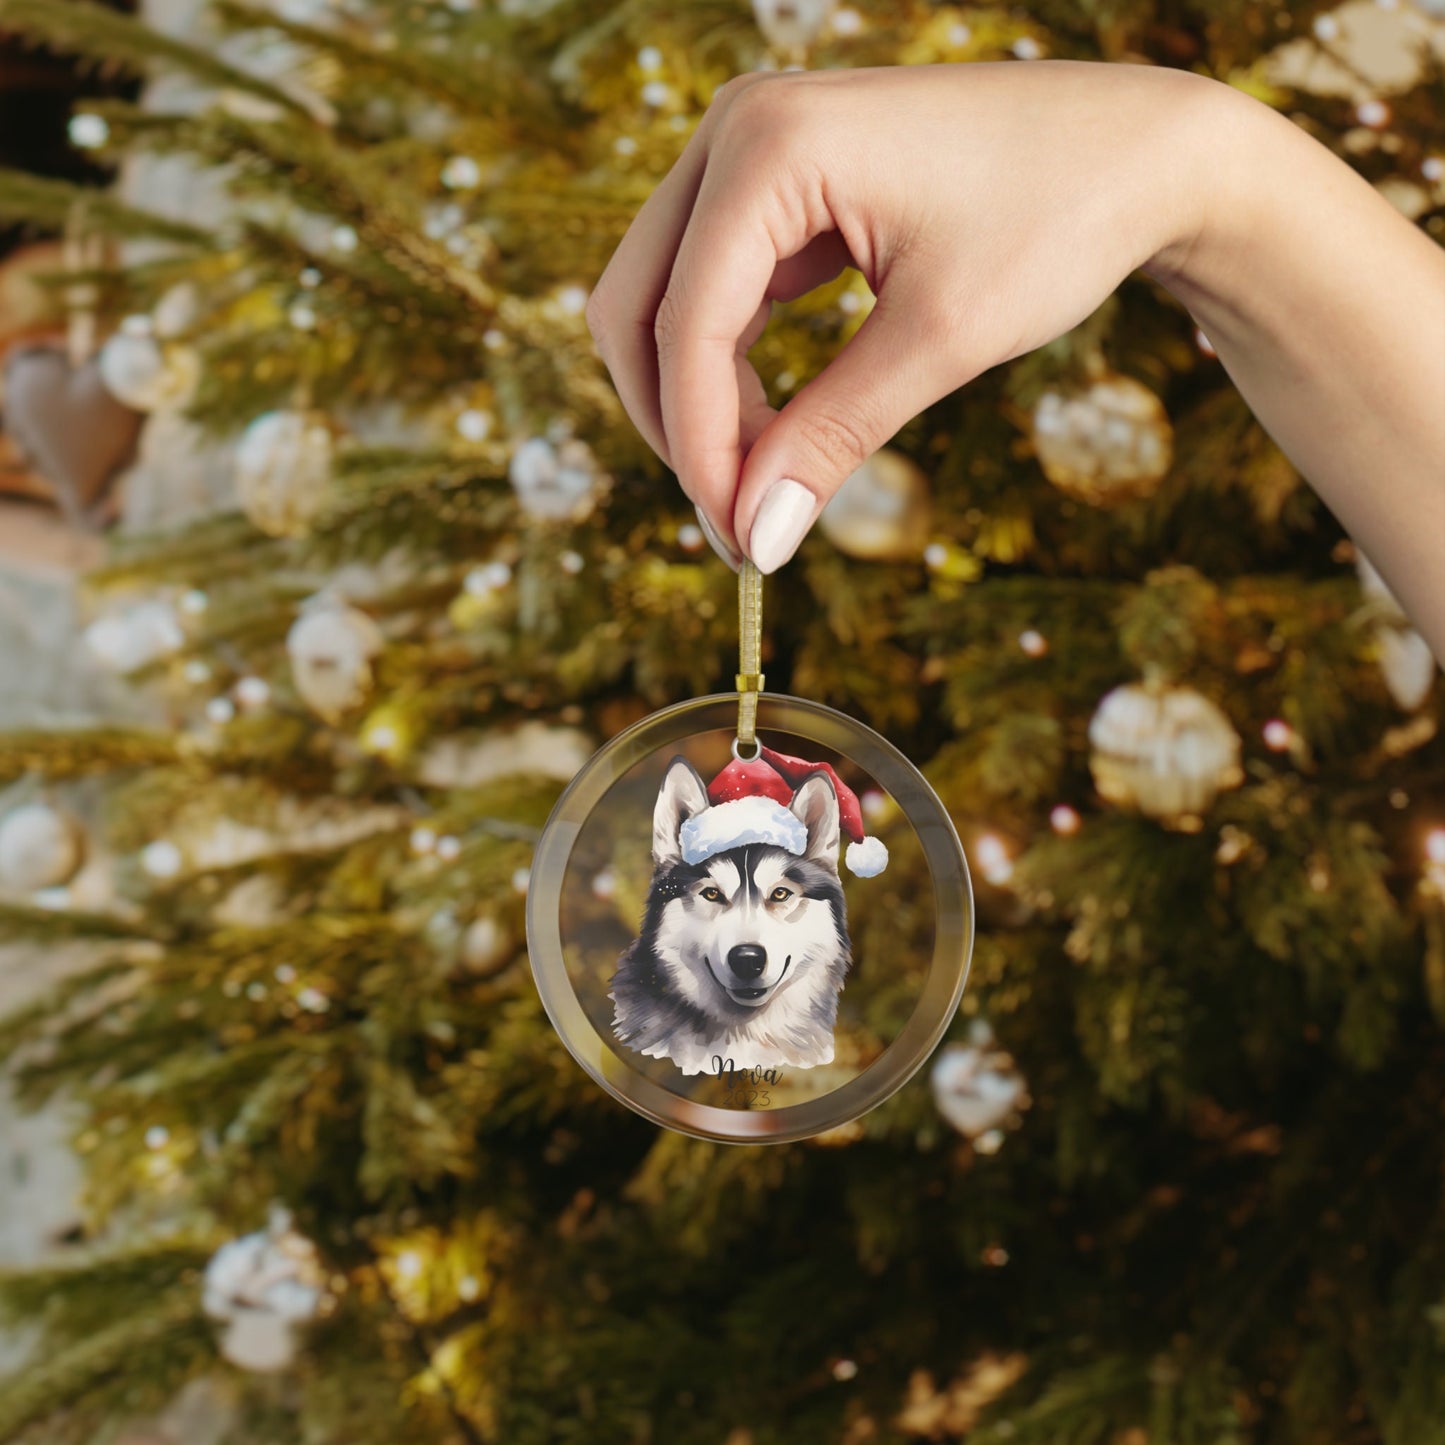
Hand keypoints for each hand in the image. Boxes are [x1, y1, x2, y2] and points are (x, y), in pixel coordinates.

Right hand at [585, 60, 1213, 571]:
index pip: (685, 325)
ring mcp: (752, 151)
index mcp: (770, 145)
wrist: (1140, 151)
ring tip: (763, 487)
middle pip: (636, 307)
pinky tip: (775, 430)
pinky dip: (730, 369)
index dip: (701, 448)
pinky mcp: (778, 184)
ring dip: (698, 403)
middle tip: (737, 522)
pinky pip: (715, 290)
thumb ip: (832, 437)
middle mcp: (739, 130)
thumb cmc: (1057, 218)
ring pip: (665, 302)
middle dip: (677, 425)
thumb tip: (756, 537)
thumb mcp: (940, 341)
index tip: (739, 540)